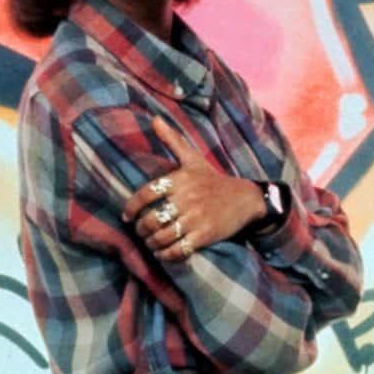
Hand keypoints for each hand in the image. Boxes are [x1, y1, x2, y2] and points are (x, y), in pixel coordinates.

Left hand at [121, 117, 264, 261]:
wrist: (246, 198)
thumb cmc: (213, 179)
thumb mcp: (193, 158)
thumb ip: (172, 140)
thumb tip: (153, 118)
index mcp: (180, 179)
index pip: (146, 194)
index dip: (132, 208)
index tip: (127, 216)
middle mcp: (186, 198)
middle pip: (151, 219)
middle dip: (141, 229)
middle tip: (141, 232)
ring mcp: (196, 218)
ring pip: (162, 236)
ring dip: (151, 243)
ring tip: (150, 243)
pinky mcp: (205, 235)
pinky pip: (178, 250)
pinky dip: (166, 254)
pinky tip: (163, 252)